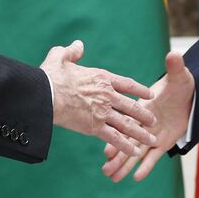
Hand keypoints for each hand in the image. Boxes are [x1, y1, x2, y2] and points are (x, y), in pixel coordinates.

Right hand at [41, 40, 157, 159]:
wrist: (45, 95)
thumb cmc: (50, 76)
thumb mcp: (60, 56)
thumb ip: (72, 51)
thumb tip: (79, 45)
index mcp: (102, 77)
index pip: (127, 84)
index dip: (140, 90)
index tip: (150, 95)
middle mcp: (107, 95)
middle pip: (132, 106)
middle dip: (144, 115)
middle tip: (154, 121)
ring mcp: (103, 112)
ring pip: (127, 124)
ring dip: (141, 133)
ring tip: (152, 139)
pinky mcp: (95, 127)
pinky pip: (115, 138)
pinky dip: (126, 146)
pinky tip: (135, 152)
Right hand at [102, 51, 194, 182]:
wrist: (191, 99)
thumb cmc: (181, 86)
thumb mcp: (178, 77)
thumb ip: (174, 67)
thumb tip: (174, 53)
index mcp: (142, 109)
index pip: (126, 123)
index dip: (117, 135)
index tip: (106, 147)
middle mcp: (143, 124)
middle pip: (126, 141)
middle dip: (116, 155)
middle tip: (104, 169)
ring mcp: (151, 135)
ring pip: (135, 152)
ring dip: (124, 165)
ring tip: (112, 177)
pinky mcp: (162, 143)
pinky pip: (152, 157)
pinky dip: (146, 167)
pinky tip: (136, 178)